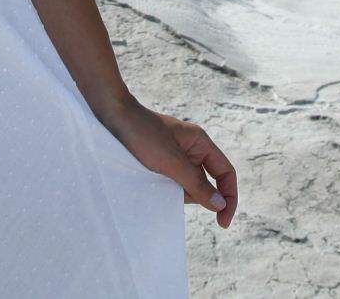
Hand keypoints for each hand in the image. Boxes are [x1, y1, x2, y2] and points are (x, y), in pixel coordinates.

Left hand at [97, 99, 236, 227]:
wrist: (110, 116)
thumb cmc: (141, 135)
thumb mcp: (171, 162)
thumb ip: (197, 184)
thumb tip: (220, 205)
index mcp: (200, 143)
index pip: (226, 173)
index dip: (229, 198)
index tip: (222, 223)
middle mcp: (191, 149)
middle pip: (207, 181)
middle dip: (195, 195)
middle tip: (171, 193)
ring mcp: (174, 156)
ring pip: (187, 184)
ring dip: (177, 192)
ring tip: (156, 183)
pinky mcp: (159, 162)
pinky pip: (171, 182)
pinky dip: (165, 188)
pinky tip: (150, 184)